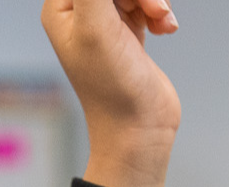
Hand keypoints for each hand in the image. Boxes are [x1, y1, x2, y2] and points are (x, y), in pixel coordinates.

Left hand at [43, 0, 180, 186]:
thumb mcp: (97, 26)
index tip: (137, 1)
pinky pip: (148, 3)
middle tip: (155, 8)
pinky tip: (167, 29)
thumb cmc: (112, 88)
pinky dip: (161, 12)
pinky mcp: (131, 34)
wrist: (139, 132)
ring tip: (163, 21)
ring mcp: (107, 24)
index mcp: (61, 9)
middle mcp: (80, 14)